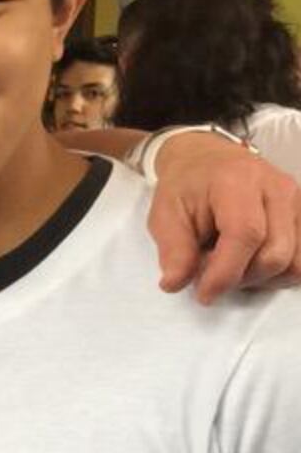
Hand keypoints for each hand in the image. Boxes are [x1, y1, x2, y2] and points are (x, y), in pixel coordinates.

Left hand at [149, 134, 300, 302]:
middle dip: (241, 278)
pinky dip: (277, 272)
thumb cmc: (185, 187)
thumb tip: (174, 285)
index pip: (246, 235)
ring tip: (231, 266)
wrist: (207, 158)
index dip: (226, 273)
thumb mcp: (165, 215)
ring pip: (294, 262)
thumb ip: (173, 250)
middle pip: (275, 254)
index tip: (204, 294)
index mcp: (237, 182)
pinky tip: (250, 263)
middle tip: (211, 274)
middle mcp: (276, 188)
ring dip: (261, 278)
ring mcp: (296, 200)